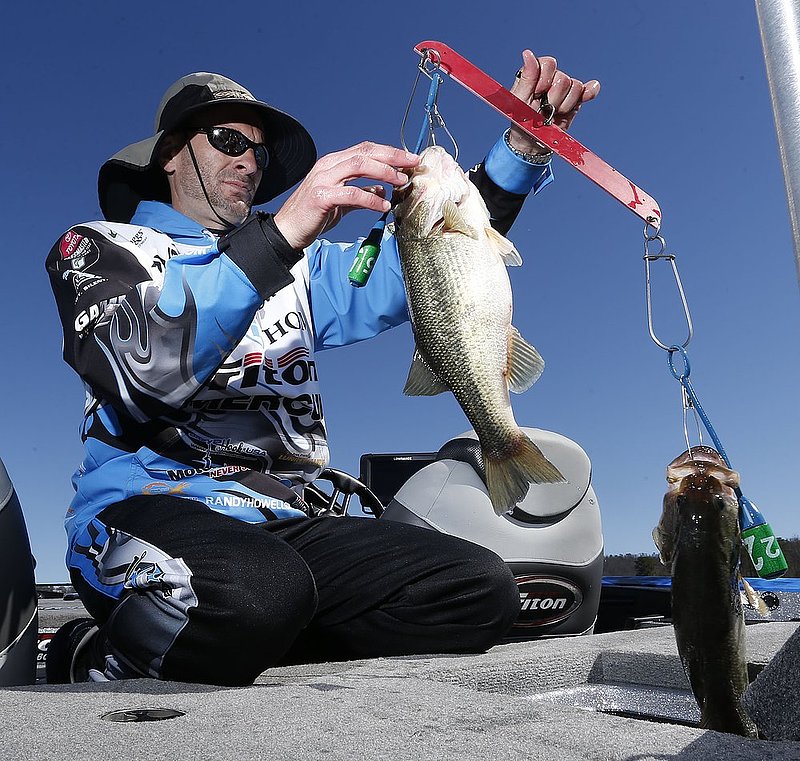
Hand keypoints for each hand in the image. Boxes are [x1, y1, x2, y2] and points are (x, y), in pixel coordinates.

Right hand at [273, 142, 419, 249]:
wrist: (288, 231)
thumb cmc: (313, 215)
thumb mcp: (342, 201)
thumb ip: (362, 193)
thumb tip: (383, 190)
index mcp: (334, 164)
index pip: (366, 150)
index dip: (390, 152)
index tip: (409, 159)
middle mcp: (328, 166)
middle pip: (365, 152)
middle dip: (392, 157)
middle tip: (412, 164)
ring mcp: (323, 180)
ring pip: (359, 165)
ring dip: (384, 172)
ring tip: (401, 182)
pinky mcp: (321, 197)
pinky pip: (351, 193)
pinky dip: (371, 198)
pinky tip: (384, 205)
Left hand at [508, 49, 600, 154]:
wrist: (532, 144)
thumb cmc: (521, 122)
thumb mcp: (519, 101)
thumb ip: (527, 77)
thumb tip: (527, 52)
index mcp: (536, 74)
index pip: (549, 64)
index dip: (545, 80)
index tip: (537, 94)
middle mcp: (551, 78)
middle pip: (563, 77)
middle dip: (554, 97)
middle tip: (543, 109)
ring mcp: (564, 89)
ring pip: (575, 86)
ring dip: (564, 104)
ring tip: (553, 113)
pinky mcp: (575, 100)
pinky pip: (588, 90)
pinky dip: (589, 92)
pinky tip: (588, 94)